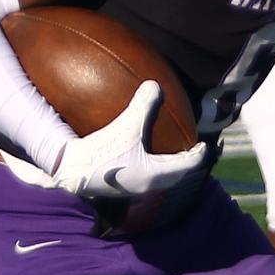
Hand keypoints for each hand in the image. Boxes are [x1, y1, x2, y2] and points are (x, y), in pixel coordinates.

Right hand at [51, 80, 206, 197]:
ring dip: (172, 167)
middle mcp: (149, 186)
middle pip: (178, 176)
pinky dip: (156, 167)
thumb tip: (155, 84)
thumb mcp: (127, 125)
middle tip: (195, 150)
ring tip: (176, 154)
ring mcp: (135, 189)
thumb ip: (144, 105)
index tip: (205, 145)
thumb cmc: (101, 152)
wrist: (69, 173)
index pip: (188, 165)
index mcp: (156, 175)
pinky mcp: (122, 188)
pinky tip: (147, 156)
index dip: (199, 155)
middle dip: (189, 163)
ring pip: (163, 179)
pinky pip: (148, 177)